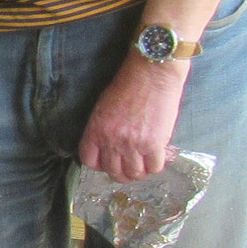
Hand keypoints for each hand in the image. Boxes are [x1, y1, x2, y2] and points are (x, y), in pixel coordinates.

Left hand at [76, 57, 186, 180]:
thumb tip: (109, 147)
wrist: (151, 73)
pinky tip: (156, 157)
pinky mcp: (154, 144)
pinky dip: (155, 166)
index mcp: (96, 130)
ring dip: (139, 172)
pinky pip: (154, 168)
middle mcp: (112, 141)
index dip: (100, 165)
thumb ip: (103, 129)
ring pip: (134, 174)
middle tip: (129, 167)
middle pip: (113, 172)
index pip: (89, 161)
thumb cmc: (128, 85)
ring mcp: (133, 145)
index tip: (108, 162)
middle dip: (121, 173)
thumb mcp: (103, 107)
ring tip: (144, 163)